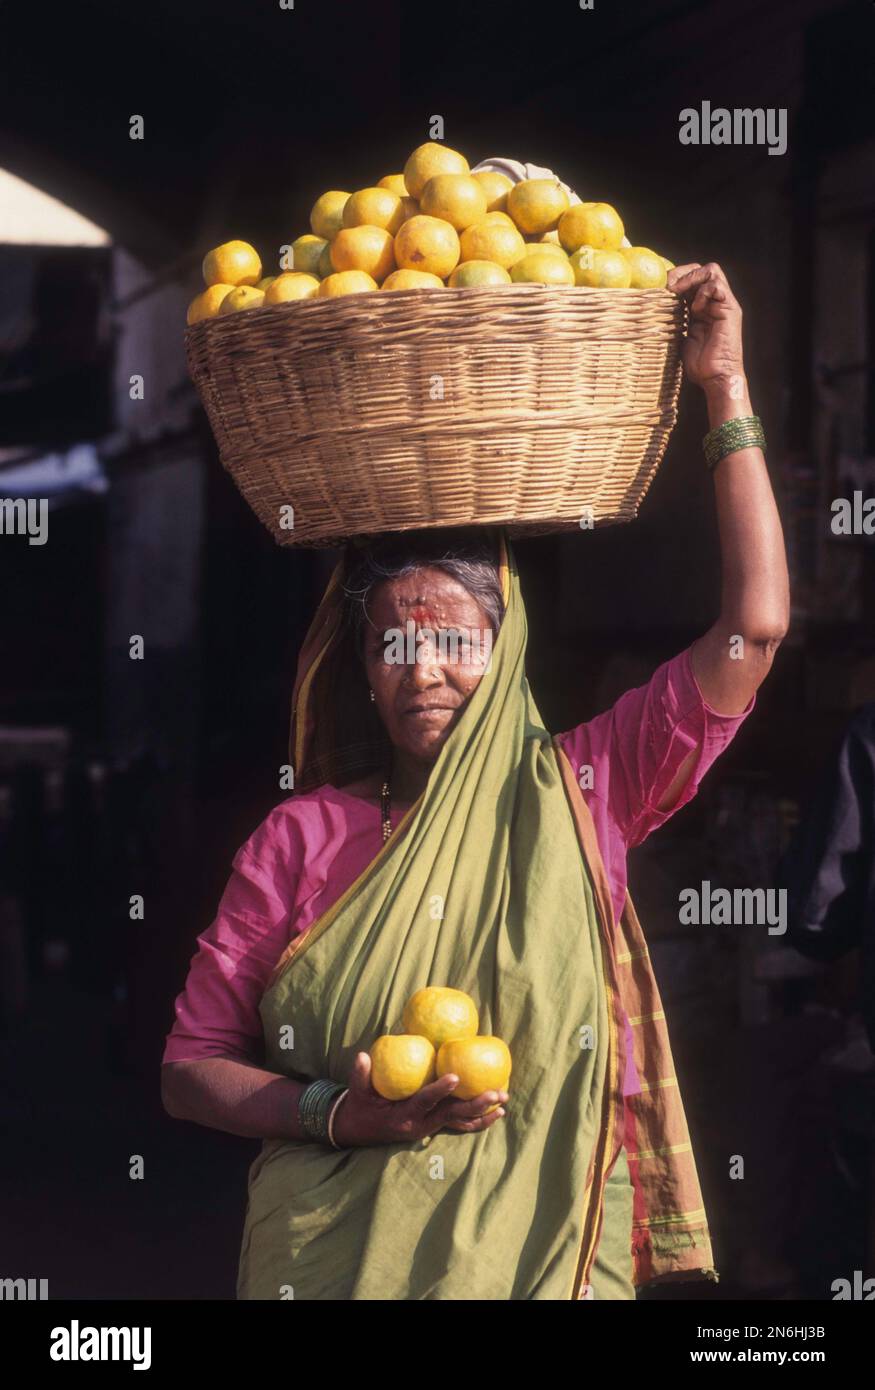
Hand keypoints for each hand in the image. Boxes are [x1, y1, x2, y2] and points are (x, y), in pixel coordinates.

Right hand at [330, 1051, 508, 1147]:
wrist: (360, 1131)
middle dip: (475, 1105)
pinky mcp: (434, 1126)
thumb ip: (360, 1076)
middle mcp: (421, 1126)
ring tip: (504, 1103)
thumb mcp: (357, 1093)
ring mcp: (429, 1128)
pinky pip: (459, 1125)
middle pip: (452, 1116)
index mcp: (403, 1117)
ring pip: (459, 1122)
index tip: (455, 1076)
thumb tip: (363, 1055)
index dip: (439, 1091)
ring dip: (483, 1113)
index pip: (424, 1102)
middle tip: (496, 1093)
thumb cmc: (360, 1107)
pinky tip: (498, 1113)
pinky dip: (479, 1120)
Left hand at [667, 262, 744, 396]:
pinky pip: (717, 286)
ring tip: (677, 293)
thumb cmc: (699, 364)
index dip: (677, 278)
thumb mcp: (681, 337)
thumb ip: (675, 321)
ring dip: (691, 278)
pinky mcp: (730, 310)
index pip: (692, 279)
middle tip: (667, 286)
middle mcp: (715, 302)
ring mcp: (724, 304)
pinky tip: (694, 308)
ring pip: (712, 271)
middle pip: (702, 269)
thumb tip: (654, 311)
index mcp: (703, 307)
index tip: (660, 287)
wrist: (716, 378)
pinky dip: (703, 292)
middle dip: (683, 273)